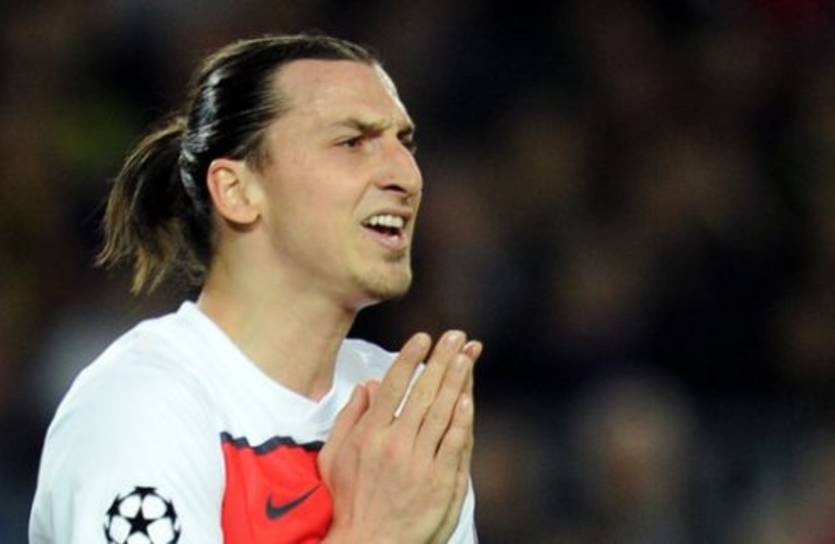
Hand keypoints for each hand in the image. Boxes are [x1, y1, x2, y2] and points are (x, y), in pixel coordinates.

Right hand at [319, 331, 479, 543]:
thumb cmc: (348, 502)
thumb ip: (350, 418)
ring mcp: (420, 463)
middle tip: (455, 336)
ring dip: (457, 381)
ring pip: (442, 413)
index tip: (422, 338)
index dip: (409, 359)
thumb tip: (368, 386)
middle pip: (423, 393)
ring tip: (467, 355)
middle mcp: (395, 445)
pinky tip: (468, 398)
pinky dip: (462, 420)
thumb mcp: (334, 458)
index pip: (393, 387)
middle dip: (441, 360)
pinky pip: (454, 444)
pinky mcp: (440, 482)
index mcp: (370, 436)